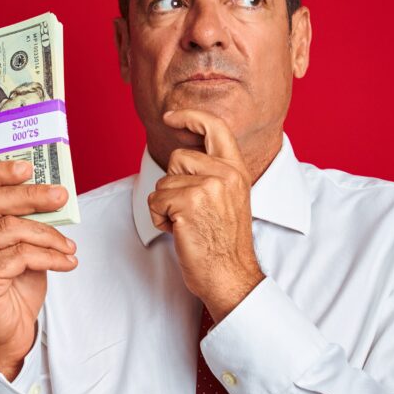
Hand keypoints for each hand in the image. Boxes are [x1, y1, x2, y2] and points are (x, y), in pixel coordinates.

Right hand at [0, 160, 77, 380]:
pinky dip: (49, 256)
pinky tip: (66, 262)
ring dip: (48, 234)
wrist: (4, 341)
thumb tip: (51, 196)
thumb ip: (24, 224)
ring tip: (68, 245)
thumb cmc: (11, 293)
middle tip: (60, 196)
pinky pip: (19, 256)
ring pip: (9, 229)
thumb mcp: (19, 250)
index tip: (27, 167)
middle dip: (29, 195)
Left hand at [147, 109, 263, 322]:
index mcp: (237, 170)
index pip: (215, 127)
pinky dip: (159, 218)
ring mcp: (209, 186)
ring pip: (163, 182)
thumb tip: (183, 158)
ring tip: (186, 223)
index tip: (171, 116)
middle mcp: (226, 174)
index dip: (190, 117)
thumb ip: (213, 174)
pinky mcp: (190, 202)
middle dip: (173, 184)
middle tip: (188, 210)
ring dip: (165, 205)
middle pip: (177, 157)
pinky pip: (156, 200)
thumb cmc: (223, 243)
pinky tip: (178, 231)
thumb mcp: (229, 199)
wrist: (230, 276)